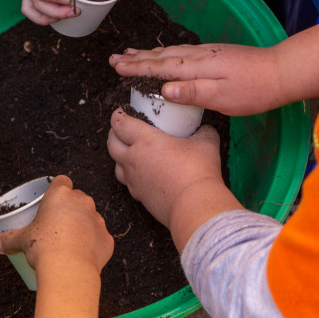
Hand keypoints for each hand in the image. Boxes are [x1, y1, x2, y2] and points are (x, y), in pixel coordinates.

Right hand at [0, 175, 112, 275]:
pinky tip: (82, 255)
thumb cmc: (44, 247)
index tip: (51, 201)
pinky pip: (100, 238)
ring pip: (90, 218)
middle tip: (57, 225)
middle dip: (70, 209)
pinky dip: (93, 244)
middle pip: (77, 198)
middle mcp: (82, 202)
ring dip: (83, 225)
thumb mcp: (23, 240)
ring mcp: (97, 219)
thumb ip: (9, 239)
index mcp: (60, 195)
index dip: (58, 189)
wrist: (69, 268)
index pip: (62, 181)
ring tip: (70, 242)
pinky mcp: (107, 238)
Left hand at [108, 109, 238, 248]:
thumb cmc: (199, 172)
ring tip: (130, 150)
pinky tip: (142, 172)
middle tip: (123, 128)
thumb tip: (204, 129)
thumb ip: (204, 132)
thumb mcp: (206, 143)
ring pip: (116, 164)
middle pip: (112, 143)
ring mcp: (134, 180)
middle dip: (114, 133)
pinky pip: (128, 182)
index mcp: (145, 141)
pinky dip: (130, 174)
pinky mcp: (139, 196)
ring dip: (119, 155)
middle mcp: (133, 159)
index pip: (120, 123)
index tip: (122, 111)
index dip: (117, 115)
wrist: (195, 206)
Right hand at [110, 43, 284, 116]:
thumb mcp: (223, 98)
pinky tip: (164, 56)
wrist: (281, 72)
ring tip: (130, 53)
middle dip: (136, 58)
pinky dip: (165, 54)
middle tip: (113, 59)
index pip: (160, 66)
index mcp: (197, 67)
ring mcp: (207, 53)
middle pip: (161, 56)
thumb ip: (193, 93)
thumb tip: (164, 89)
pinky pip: (181, 53)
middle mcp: (199, 55)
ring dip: (148, 54)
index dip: (137, 67)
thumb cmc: (254, 90)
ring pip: (170, 52)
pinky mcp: (215, 55)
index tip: (116, 67)